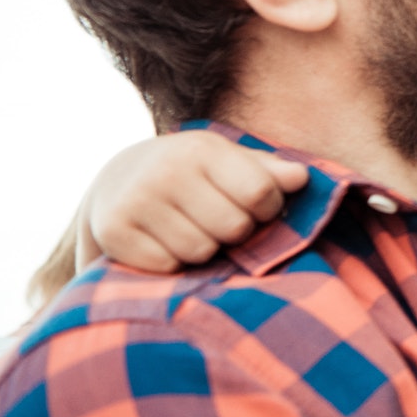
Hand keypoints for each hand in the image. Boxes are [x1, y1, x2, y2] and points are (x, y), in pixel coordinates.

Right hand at [81, 131, 309, 273]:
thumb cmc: (192, 171)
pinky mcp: (113, 231)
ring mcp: (137, 201)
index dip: (269, 209)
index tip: (260, 208)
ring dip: (205, 249)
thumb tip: (303, 179)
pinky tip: (165, 241)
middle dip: (237, 232)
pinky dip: (173, 262)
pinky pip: (168, 267)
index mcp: (203, 149)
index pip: (260, 193)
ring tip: (193, 229)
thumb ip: (268, 171)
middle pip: (234, 227)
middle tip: (221, 221)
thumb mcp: (229, 161)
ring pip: (201, 251)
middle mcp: (167, 171)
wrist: (118, 177)